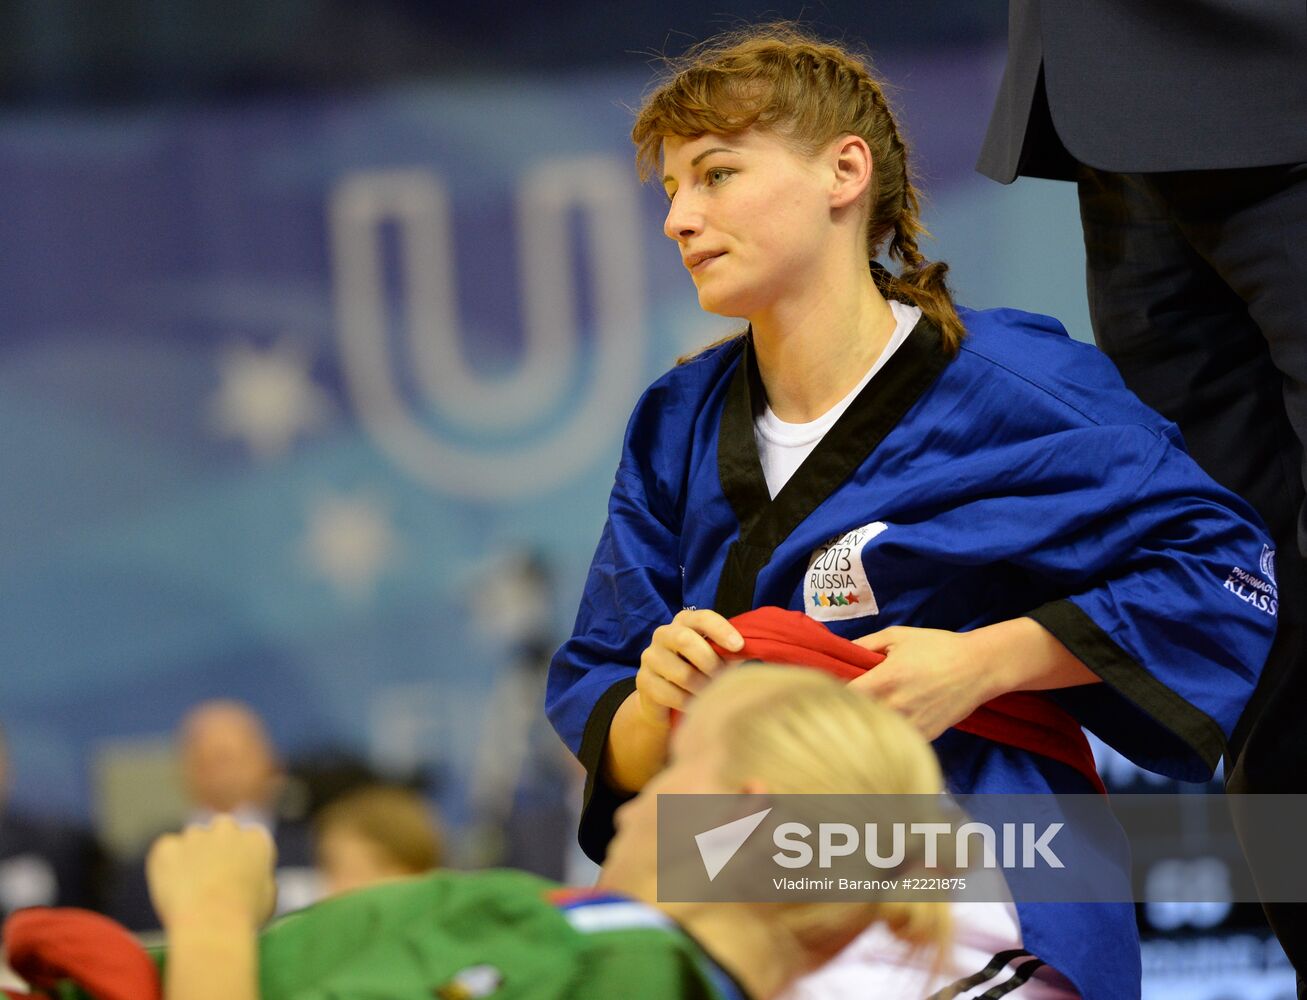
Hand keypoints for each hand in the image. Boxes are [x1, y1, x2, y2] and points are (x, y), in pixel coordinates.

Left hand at [147, 815, 276, 931]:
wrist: (211, 925)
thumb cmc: (243, 916)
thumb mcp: (268, 897)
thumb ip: (260, 878)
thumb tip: (253, 879)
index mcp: (256, 839)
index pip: (249, 839)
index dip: (242, 857)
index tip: (236, 875)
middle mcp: (227, 829)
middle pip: (221, 829)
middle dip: (217, 846)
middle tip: (211, 877)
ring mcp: (195, 836)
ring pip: (192, 839)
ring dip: (192, 855)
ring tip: (190, 889)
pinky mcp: (167, 847)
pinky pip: (166, 850)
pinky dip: (167, 865)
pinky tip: (173, 888)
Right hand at [635, 608, 743, 725]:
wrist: (663, 700)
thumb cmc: (697, 672)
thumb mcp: (713, 657)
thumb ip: (728, 652)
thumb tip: (754, 656)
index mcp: (684, 622)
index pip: (702, 617)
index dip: (721, 630)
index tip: (739, 646)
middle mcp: (663, 634)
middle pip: (686, 641)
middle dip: (710, 662)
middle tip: (723, 679)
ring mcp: (650, 657)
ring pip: (681, 673)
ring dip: (702, 688)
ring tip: (712, 695)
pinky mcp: (643, 681)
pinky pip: (671, 694)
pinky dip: (689, 703)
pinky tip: (695, 705)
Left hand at [847, 626, 1000, 739]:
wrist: (978, 667)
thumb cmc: (937, 647)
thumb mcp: (897, 636)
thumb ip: (865, 643)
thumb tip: (841, 651)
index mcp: (884, 680)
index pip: (844, 696)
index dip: (834, 692)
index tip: (836, 687)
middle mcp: (895, 706)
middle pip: (857, 717)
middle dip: (850, 709)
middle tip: (853, 698)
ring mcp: (910, 725)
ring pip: (876, 732)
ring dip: (871, 723)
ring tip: (874, 710)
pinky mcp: (925, 736)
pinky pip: (898, 740)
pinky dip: (892, 733)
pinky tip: (894, 720)